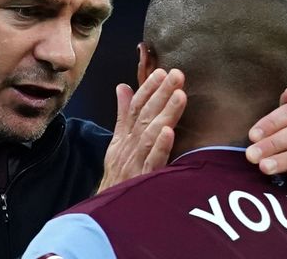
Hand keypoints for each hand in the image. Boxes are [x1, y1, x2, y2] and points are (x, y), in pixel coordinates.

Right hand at [97, 68, 186, 192]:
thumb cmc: (117, 178)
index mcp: (124, 138)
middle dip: (160, 94)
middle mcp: (128, 147)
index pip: (136, 107)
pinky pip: (152, 162)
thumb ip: (123, 116)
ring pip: (149, 134)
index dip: (148, 88)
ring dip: (164, 114)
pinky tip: (169, 132)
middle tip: (176, 75)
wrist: (108, 215)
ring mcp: (135, 163)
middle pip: (144, 116)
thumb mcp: (117, 145)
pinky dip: (159, 146)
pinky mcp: (142, 181)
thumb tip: (123, 87)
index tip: (162, 71)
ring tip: (179, 95)